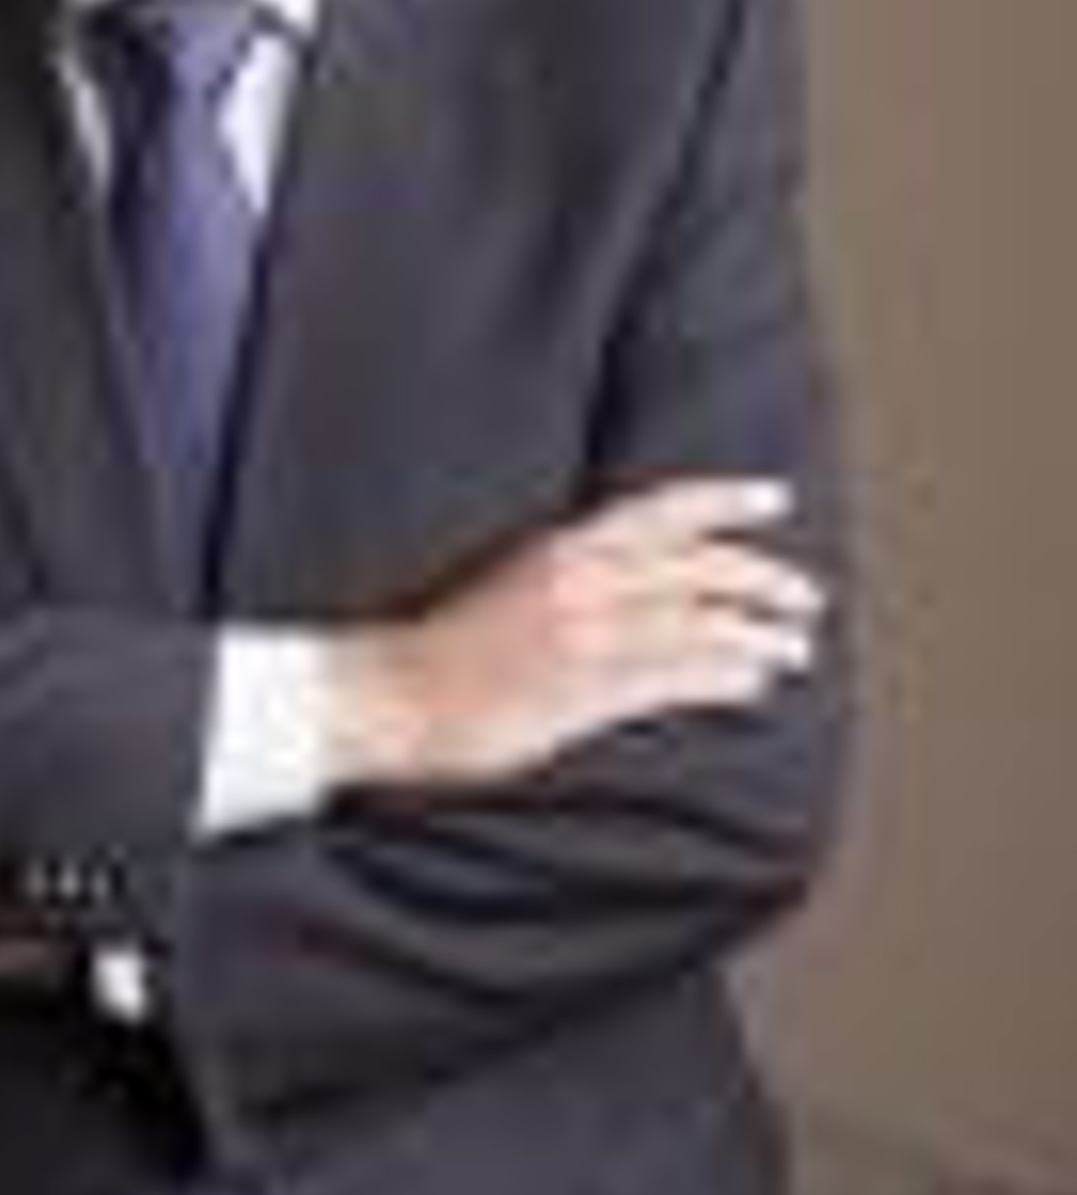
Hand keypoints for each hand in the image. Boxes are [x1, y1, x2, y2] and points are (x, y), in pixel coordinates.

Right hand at [325, 477, 823, 792]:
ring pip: (700, 622)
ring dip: (759, 634)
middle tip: (806, 596)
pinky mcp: (586, 688)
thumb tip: (636, 582)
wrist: (389, 696)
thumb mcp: (512, 584)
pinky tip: (755, 683)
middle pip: (698, 568)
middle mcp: (580, 582)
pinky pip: (678, 677)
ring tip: (796, 647)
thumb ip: (573, 576)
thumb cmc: (442, 651)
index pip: (662, 510)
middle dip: (763, 578)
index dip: (725, 500)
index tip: (775, 498)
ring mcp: (586, 636)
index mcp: (561, 548)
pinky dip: (726, 676)